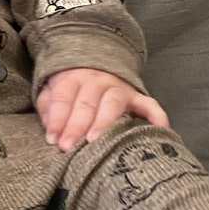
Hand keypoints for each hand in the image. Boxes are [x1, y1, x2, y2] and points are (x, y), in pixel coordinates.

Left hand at [36, 67, 168, 151]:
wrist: (96, 62)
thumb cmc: (71, 86)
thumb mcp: (52, 90)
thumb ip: (49, 107)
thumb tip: (51, 128)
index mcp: (72, 79)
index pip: (63, 99)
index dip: (57, 119)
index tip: (53, 140)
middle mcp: (96, 81)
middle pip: (86, 103)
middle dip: (76, 126)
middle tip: (67, 147)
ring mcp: (119, 88)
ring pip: (112, 104)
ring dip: (103, 122)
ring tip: (94, 140)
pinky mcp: (136, 97)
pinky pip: (149, 104)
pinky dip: (155, 115)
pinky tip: (159, 129)